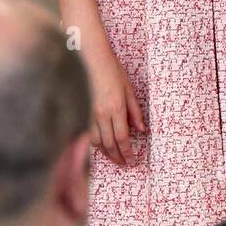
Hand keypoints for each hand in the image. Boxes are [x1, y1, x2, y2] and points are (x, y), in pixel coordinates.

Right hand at [85, 33, 145, 166]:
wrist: (92, 61)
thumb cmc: (114, 72)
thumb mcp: (129, 90)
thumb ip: (135, 112)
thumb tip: (142, 130)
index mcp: (116, 108)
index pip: (122, 138)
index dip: (127, 152)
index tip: (133, 160)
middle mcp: (101, 115)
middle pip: (110, 144)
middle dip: (118, 157)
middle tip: (126, 164)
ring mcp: (90, 115)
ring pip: (98, 143)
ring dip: (107, 153)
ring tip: (116, 157)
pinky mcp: (84, 113)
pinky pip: (90, 135)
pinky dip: (97, 144)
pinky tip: (103, 146)